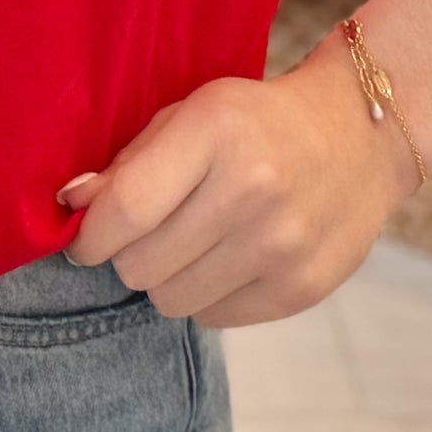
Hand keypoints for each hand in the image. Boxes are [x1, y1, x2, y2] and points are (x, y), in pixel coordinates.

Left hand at [59, 44, 419, 328]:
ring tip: (190, 243)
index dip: (88, 235)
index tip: (83, 237)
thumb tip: (71, 205)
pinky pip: (214, 317)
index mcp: (215, 130)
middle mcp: (251, 188)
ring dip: (166, 279)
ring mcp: (281, 244)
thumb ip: (130, 161)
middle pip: (140, 265)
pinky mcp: (301, 288)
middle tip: (145, 232)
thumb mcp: (193, 113)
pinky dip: (206, 295)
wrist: (359, 136)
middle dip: (127, 254)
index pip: (126, 207)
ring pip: (171, 300)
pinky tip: (227, 257)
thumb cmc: (256, 122)